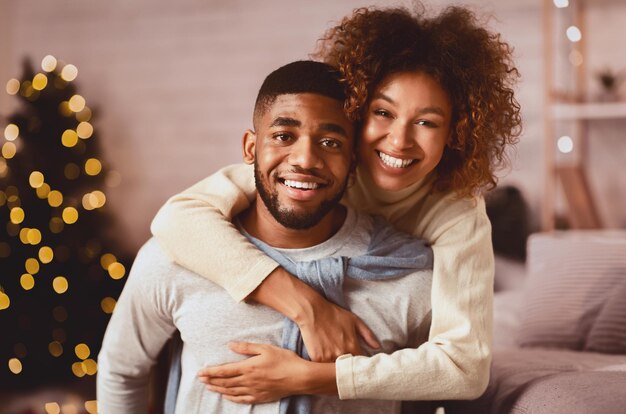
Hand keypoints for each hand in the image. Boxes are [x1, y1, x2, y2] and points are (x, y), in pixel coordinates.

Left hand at [197, 342, 310, 403]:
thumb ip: (246, 348)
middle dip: (211, 380)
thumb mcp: (265, 348)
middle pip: (225, 382)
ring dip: (218, 389)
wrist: (299, 377)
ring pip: (231, 391)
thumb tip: (230, 345)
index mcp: (248, 367)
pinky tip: (227, 396)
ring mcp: (254, 390)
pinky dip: (231, 398)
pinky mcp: (260, 397)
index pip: (224, 371)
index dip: (211, 372)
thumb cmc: (284, 360)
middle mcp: (248, 381)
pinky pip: (242, 400)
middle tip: (200, 379)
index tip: (201, 372)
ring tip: (209, 387)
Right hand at [247, 267, 379, 362]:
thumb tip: (378, 347)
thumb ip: (368, 335)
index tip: (361, 364)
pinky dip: (326, 367)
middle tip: (349, 365)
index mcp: (353, 346)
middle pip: (349, 368)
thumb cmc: (334, 314)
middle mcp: (341, 353)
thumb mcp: (354, 321)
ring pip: (336, 370)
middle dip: (350, 368)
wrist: (312, 311)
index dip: (362, 364)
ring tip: (337, 364)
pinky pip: (323, 369)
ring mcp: (328, 357)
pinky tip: (327, 363)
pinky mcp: (316, 358)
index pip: (362, 363)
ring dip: (338, 369)